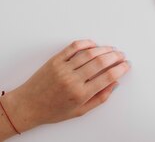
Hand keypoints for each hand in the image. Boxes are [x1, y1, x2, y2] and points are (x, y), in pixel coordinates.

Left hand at [1, 40, 130, 131]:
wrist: (28, 106)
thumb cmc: (52, 110)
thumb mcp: (80, 111)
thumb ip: (100, 98)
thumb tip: (114, 84)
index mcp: (80, 94)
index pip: (108, 77)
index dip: (121, 69)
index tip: (126, 65)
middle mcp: (73, 80)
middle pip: (101, 62)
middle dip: (115, 56)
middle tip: (121, 55)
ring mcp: (63, 68)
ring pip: (90, 53)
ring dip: (104, 49)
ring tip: (111, 49)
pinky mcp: (55, 60)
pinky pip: (74, 47)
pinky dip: (86, 43)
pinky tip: (94, 44)